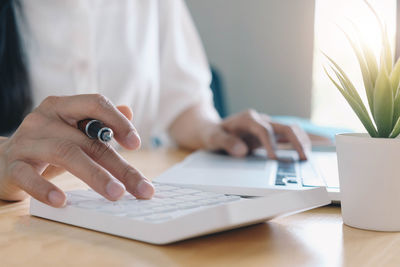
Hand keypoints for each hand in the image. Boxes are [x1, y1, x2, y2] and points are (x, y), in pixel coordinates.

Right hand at [0, 94, 154, 206]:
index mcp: (63, 107)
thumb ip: (100, 123)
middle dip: (119, 165)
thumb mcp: (74, 132)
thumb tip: (128, 110)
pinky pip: (28, 176)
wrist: (2, 161)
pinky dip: (45, 188)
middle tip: (141, 188)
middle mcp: (45, 119)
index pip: (95, 103)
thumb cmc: (48, 146)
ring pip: (65, 154)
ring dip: (95, 175)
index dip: (118, 121)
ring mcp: (27, 141)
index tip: (136, 145)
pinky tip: (62, 201)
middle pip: (88, 139)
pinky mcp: (12, 165)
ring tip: (116, 194)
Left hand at [203, 109, 310, 159]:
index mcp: (248, 118)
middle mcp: (260, 120)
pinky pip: (287, 137)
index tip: (274, 159)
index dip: (271, 144)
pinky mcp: (269, 134)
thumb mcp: (213, 138)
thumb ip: (226, 143)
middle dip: (296, 141)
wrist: (212, 129)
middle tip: (303, 157)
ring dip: (301, 142)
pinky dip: (297, 144)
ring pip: (290, 130)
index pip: (264, 130)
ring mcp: (266, 126)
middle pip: (284, 127)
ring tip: (307, 158)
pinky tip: (303, 155)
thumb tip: (242, 151)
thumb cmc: (212, 134)